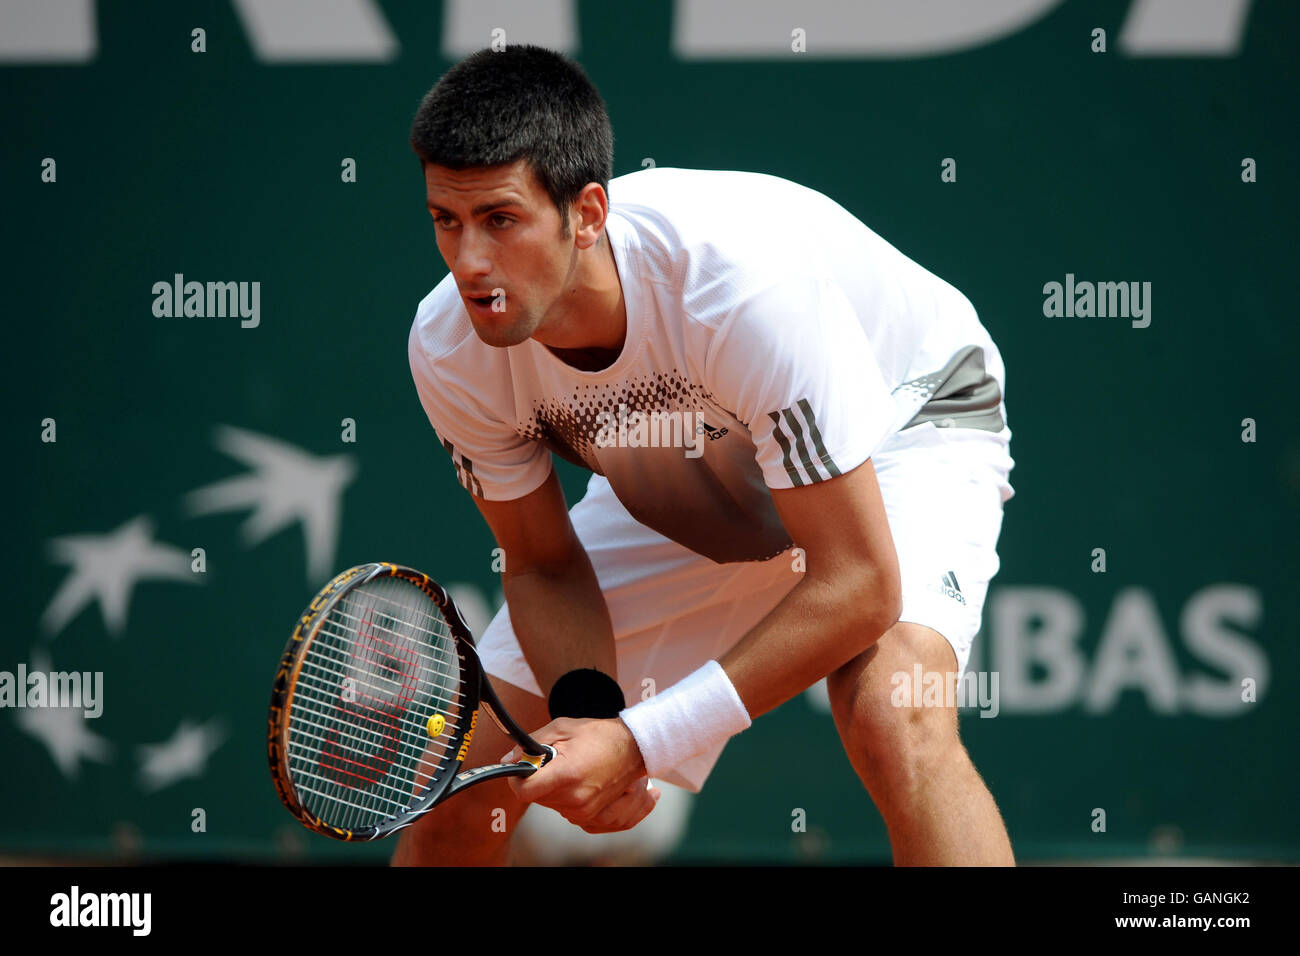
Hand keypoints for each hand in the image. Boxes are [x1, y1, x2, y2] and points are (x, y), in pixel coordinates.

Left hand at [503, 717, 660, 833]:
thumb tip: (509, 759)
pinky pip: (562, 809)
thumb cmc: (601, 736)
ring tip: (569, 768)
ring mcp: (583, 810)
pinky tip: (575, 780)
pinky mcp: (589, 816)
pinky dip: (563, 795)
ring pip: (547, 803)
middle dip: (537, 779)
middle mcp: (574, 798)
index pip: (524, 791)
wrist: (634, 749)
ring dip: (550, 788)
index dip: (516, 778)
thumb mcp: (562, 728)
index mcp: (567, 775)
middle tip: (553, 761)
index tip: (521, 768)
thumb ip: (532, 743)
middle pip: (534, 797)